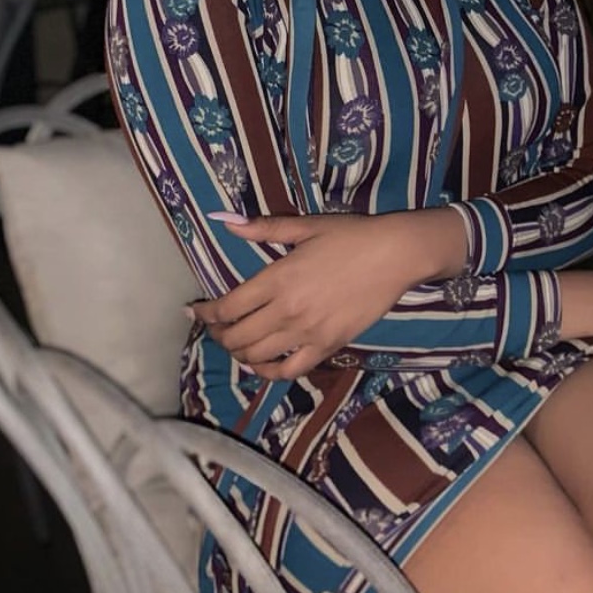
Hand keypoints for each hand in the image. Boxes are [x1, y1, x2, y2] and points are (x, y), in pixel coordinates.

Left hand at [189, 212, 430, 380]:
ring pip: (257, 356)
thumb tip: (225, 221)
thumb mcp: (305, 227)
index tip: (196, 310)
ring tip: (236, 343)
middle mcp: (287, 310)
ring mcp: (308, 333)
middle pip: (237, 336)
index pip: (227, 307)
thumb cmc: (350, 235)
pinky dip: (269, 371)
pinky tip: (263, 362)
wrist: (395, 254)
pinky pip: (290, 370)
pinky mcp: (328, 346)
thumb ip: (263, 228)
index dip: (206, 313)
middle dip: (218, 334)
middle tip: (215, 327)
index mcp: (277, 279)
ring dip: (239, 352)